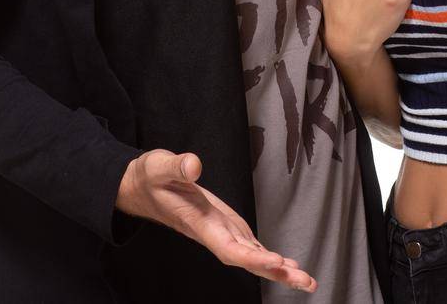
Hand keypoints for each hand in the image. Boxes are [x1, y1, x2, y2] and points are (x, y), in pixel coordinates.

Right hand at [116, 149, 315, 292]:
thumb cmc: (149, 178)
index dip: (254, 259)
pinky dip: (268, 257)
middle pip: (247, 259)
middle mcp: (213, 232)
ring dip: (278, 268)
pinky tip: (286, 264)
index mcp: (200, 223)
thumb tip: (195, 164)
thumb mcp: (159, 166)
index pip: (229, 248)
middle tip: (305, 281)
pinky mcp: (223, 225)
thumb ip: (177, 166)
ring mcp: (219, 230)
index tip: (277, 262)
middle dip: (275, 271)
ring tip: (305, 279)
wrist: (141, 188)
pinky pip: (248, 246)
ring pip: (251, 255)